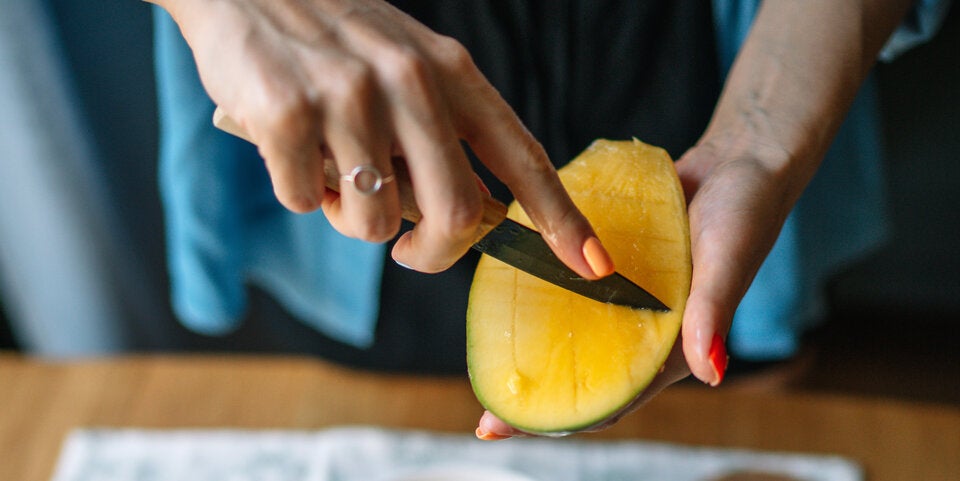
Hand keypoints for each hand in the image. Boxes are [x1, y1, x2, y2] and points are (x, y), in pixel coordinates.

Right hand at [151, 0, 609, 276]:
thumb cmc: (334, 38)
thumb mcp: (407, 65)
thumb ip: (443, 135)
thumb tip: (469, 218)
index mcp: (450, 71)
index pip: (521, 156)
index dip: (560, 218)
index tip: (594, 264)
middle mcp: (409, 80)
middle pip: (455, 214)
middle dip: (433, 254)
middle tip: (409, 251)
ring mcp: (348, 96)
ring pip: (374, 222)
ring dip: (350, 219)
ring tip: (330, 170)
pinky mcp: (286, 114)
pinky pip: (304, 202)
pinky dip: (298, 192)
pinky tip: (288, 148)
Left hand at [475, 133, 800, 439]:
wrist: (743, 157)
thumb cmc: (746, 211)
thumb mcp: (728, 261)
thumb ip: (713, 314)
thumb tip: (711, 372)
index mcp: (673, 347)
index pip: (610, 398)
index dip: (558, 420)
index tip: (498, 426)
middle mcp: (645, 330)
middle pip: (583, 374)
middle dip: (536, 391)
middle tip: (482, 400)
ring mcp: (629, 298)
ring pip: (575, 332)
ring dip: (535, 343)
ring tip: (487, 348)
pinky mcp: (616, 266)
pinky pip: (576, 287)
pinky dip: (546, 293)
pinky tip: (508, 289)